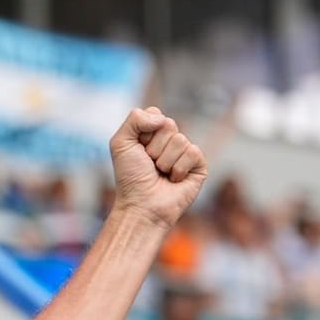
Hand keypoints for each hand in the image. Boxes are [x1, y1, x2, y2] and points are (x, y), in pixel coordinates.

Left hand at [109, 108, 206, 230]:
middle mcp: (170, 141)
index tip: (137, 150)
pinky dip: (179, 168)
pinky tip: (174, 180)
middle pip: (169, 125)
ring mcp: (185, 152)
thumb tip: (163, 118)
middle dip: (154, 147)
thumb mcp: (121, 143)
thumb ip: (135, 119)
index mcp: (152, 133)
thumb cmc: (130, 177)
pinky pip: (193, 152)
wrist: (142, 205)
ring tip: (160, 174)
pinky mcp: (199, 166)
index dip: (144, 132)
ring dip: (164, 161)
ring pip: (180, 140)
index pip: (156, 114)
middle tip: (149, 164)